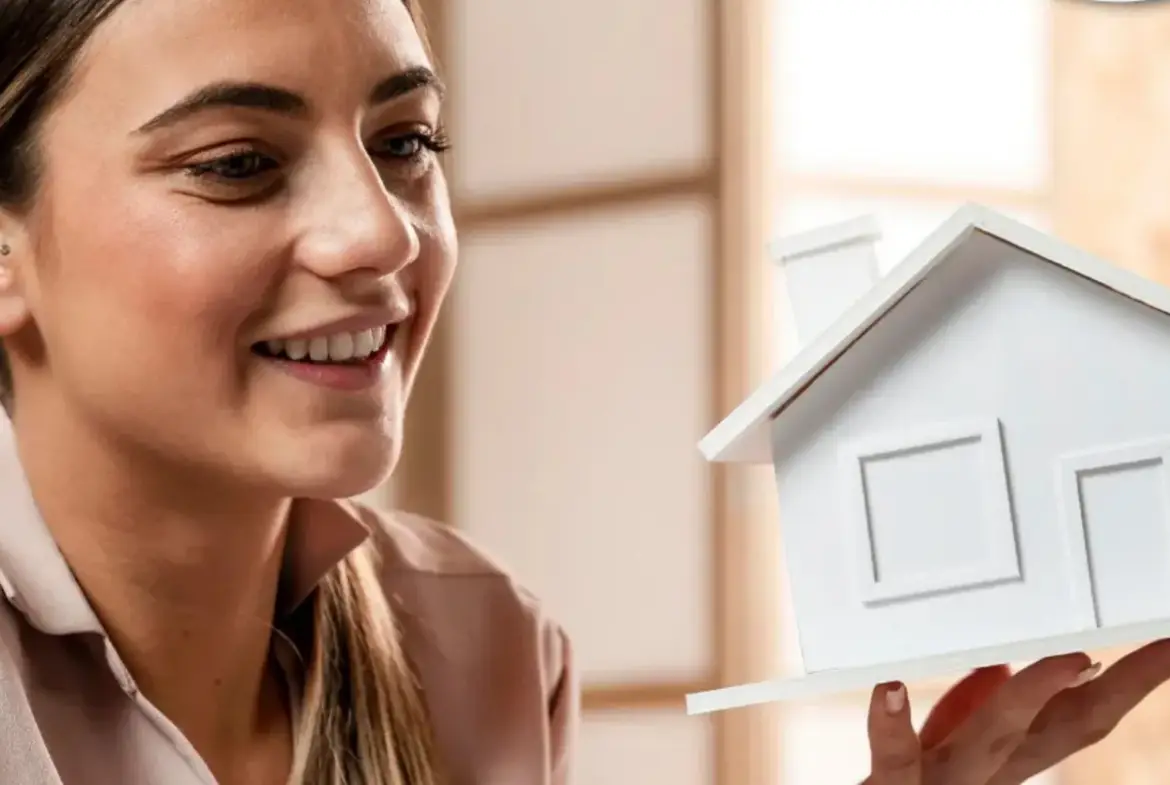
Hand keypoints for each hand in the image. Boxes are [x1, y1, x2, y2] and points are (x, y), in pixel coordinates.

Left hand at [863, 638, 1169, 783]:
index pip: (1071, 720)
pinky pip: (893, 761)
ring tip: (1070, 659)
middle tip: (1163, 650)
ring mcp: (940, 783)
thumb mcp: (943, 750)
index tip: (1161, 650)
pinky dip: (890, 727)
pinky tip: (891, 689)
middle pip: (1060, 730)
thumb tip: (997, 666)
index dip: (1120, 686)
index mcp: (998, 763)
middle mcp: (982, 775)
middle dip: (1118, 691)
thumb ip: (968, 713)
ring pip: (990, 740)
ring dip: (1030, 698)